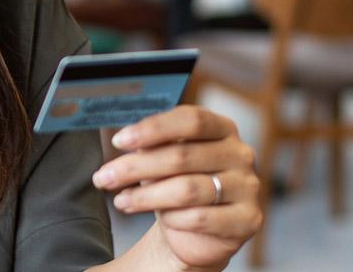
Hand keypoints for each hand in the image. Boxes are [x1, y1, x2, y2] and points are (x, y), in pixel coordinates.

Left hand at [92, 106, 261, 271]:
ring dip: (146, 196)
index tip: (119, 140)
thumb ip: (153, 148)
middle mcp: (241, 154)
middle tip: (104, 177)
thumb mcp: (165, 161)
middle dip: (136, 167)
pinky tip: (160, 220)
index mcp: (223, 129)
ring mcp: (248, 187)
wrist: (199, 232)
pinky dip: (172, 218)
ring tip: (121, 201)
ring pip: (188, 189)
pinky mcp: (247, 220)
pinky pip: (200, 217)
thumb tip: (124, 142)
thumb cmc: (179, 185)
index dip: (153, 128)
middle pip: (183, 155)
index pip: (191, 120)